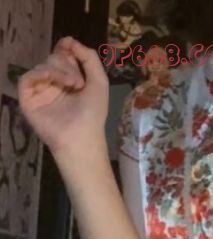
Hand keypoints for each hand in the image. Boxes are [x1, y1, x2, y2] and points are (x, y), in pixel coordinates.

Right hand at [17, 36, 108, 159]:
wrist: (82, 136)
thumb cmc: (93, 114)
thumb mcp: (99, 81)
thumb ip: (89, 58)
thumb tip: (69, 40)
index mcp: (70, 80)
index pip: (63, 56)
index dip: (66, 49)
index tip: (70, 47)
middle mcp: (54, 85)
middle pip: (53, 59)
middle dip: (66, 63)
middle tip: (78, 81)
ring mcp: (41, 92)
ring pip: (42, 67)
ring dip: (57, 70)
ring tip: (73, 84)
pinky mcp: (28, 100)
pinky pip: (27, 78)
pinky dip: (39, 73)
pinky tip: (52, 78)